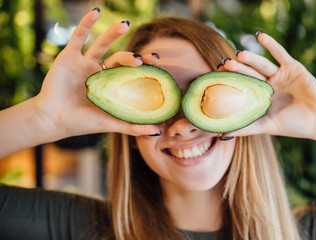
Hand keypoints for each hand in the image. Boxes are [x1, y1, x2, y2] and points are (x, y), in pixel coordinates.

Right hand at [34, 9, 160, 138]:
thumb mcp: (110, 123)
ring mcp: (84, 63)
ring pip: (101, 44)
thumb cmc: (82, 123)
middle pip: (119, 58)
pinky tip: (95, 12)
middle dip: (131, 56)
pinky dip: (85, 24)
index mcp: (111, 84)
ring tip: (125, 25)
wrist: (53, 121)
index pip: (131, 71)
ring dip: (113, 33)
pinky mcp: (69, 57)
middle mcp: (100, 71)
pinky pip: (78, 37)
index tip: (158, 61)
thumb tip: (158, 131)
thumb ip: (132, 126)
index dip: (144, 64)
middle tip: (142, 59)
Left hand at [220, 33, 315, 139]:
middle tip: (224, 64)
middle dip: (237, 69)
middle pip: (249, 74)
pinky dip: (271, 44)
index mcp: (259, 96)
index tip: (216, 77)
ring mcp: (279, 75)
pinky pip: (280, 54)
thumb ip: (245, 128)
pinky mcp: (292, 67)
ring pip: (262, 65)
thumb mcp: (266, 126)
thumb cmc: (292, 125)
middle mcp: (267, 84)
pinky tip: (260, 36)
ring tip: (239, 54)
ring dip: (251, 59)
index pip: (241, 86)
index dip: (230, 82)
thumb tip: (221, 134)